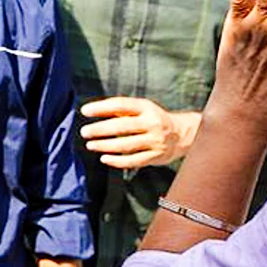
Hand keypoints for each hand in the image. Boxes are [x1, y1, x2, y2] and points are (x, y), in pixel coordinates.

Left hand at [79, 98, 197, 167]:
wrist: (181, 134)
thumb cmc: (153, 119)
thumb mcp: (142, 108)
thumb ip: (121, 109)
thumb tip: (93, 111)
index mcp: (146, 108)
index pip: (121, 105)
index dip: (101, 108)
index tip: (85, 111)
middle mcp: (152, 123)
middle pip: (122, 126)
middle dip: (100, 129)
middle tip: (84, 131)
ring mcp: (154, 141)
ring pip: (126, 145)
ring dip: (105, 145)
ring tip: (90, 145)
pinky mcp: (155, 156)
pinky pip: (133, 160)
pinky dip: (117, 161)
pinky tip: (104, 158)